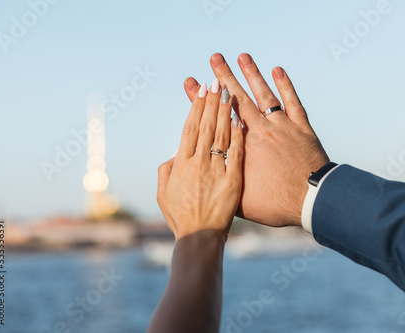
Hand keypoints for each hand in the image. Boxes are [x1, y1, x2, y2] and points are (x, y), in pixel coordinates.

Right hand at [157, 80, 242, 239]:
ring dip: (225, 111)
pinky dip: (239, 135)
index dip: (196, 107)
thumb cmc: (180, 217)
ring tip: (229, 91)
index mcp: (181, 164)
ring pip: (222, 134)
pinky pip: (237, 153)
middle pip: (206, 125)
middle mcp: (198, 163)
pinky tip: (241, 119)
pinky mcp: (233, 180)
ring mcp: (217, 170)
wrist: (200, 238)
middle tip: (217, 81)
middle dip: (212, 102)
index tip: (201, 90)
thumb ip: (166, 170)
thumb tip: (174, 153)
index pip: (190, 128)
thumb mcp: (163, 193)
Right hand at [184, 53, 328, 227]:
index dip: (202, 100)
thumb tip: (206, 173)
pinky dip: (285, 86)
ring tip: (242, 56)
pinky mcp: (301, 128)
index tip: (192, 83)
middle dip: (225, 77)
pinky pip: (292, 102)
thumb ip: (224, 182)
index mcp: (242, 147)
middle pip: (239, 99)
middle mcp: (261, 131)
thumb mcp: (241, 200)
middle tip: (214, 58)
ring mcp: (282, 127)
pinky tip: (277, 70)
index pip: (217, 117)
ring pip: (264, 95)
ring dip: (253, 74)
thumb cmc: (276, 205)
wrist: (311, 202)